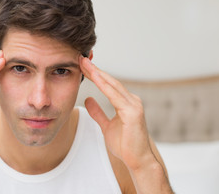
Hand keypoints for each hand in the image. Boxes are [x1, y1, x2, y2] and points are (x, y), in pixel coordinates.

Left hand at [79, 56, 153, 170]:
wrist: (137, 161)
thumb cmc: (125, 144)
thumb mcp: (106, 125)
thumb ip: (98, 112)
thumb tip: (88, 99)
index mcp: (126, 102)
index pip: (108, 85)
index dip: (95, 74)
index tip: (83, 65)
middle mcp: (132, 100)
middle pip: (110, 81)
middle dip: (95, 69)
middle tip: (81, 58)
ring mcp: (134, 105)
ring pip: (112, 85)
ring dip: (98, 73)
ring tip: (85, 63)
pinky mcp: (133, 113)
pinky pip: (115, 96)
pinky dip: (104, 85)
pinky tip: (95, 76)